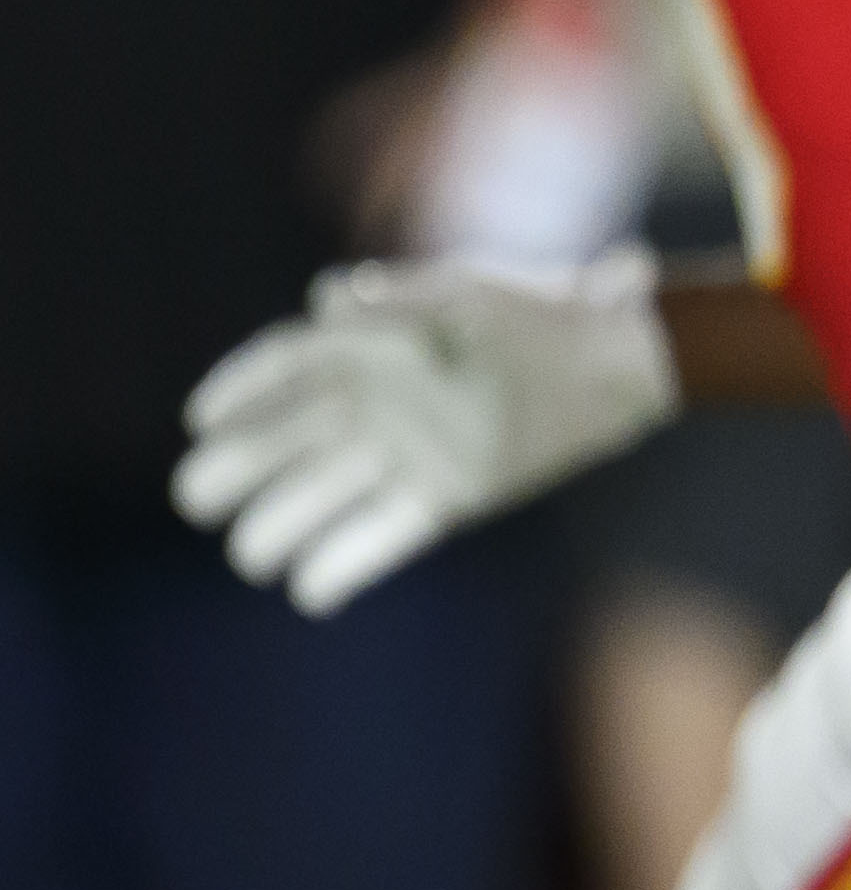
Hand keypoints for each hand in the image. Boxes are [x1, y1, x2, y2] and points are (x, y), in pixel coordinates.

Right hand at [173, 257, 679, 612]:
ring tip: (249, 556)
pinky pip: (383, 537)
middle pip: (281, 442)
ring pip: (321, 496)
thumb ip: (397, 302)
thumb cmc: (536, 312)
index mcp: (363, 347)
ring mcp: (404, 453)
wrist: (613, 358)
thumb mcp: (469, 296)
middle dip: (234, 470)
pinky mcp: (444, 498)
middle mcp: (372, 404)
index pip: (281, 369)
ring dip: (280, 527)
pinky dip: (347, 565)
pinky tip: (310, 593)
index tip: (202, 419)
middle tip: (197, 498)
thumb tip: (327, 298)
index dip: (239, 391)